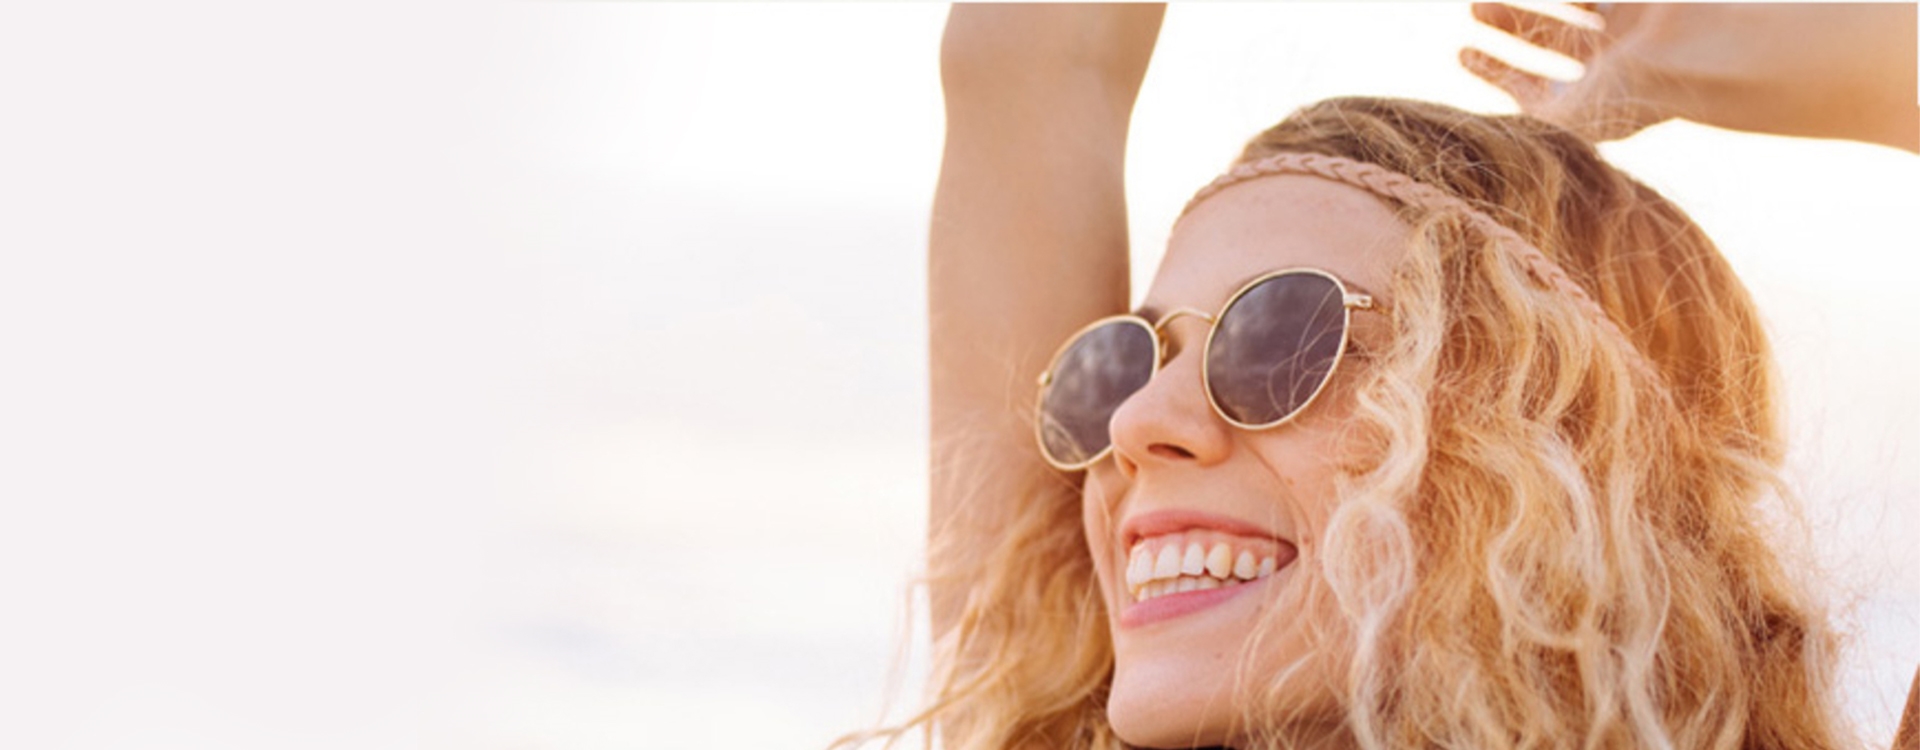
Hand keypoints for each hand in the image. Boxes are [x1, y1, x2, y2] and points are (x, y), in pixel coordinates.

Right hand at [1461, 3, 1918, 150]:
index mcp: (1634, 24)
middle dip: (1513, 23)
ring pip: (1535, 71)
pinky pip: (1525, 100)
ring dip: (1499, 55)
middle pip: (1554, 37)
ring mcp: (1590, 92)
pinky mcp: (1571, 122)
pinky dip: (1494, 79)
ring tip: (1461, 45)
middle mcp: (1612, 60)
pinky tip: (1465, 57)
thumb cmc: (1670, 12)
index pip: (1583, 6)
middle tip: (1474, 6)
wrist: (1685, 63)